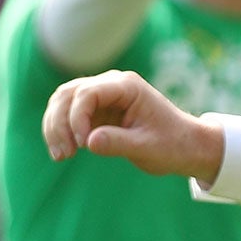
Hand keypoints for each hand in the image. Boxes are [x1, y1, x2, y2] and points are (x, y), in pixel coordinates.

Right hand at [42, 70, 223, 181]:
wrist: (186, 146)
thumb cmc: (173, 144)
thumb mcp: (148, 147)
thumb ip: (119, 143)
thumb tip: (89, 141)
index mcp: (128, 86)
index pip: (87, 93)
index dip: (76, 117)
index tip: (81, 144)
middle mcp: (112, 85)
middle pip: (68, 94)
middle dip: (59, 123)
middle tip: (64, 155)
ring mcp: (102, 96)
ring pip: (62, 103)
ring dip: (55, 127)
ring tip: (62, 156)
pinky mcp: (96, 110)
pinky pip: (67, 115)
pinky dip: (60, 131)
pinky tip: (65, 152)